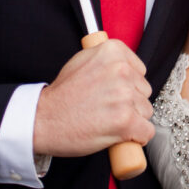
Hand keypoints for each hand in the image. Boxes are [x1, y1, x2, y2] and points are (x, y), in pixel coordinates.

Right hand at [33, 39, 154, 157]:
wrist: (41, 120)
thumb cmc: (62, 95)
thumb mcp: (83, 61)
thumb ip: (109, 60)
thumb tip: (130, 66)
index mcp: (113, 51)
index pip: (140, 71)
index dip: (127, 85)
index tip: (112, 93)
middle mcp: (122, 70)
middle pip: (144, 91)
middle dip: (130, 102)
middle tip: (106, 109)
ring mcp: (124, 95)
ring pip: (146, 111)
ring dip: (132, 120)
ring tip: (106, 120)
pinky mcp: (125, 120)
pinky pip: (146, 131)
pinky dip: (136, 137)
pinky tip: (119, 135)